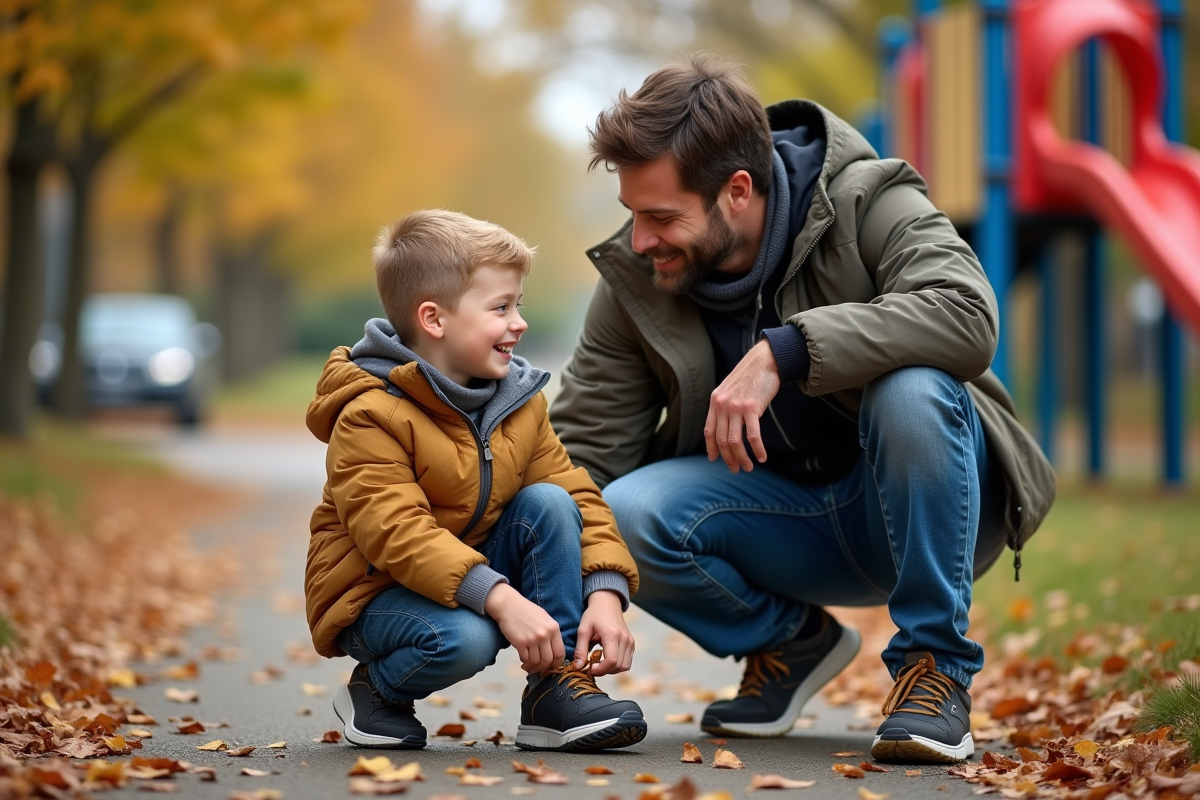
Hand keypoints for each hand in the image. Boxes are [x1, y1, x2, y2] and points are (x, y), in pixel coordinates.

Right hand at [484, 583, 563, 673]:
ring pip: (536, 662)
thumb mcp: (545, 618)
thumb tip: (554, 651)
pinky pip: (525, 659)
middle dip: (543, 668)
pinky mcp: (520, 642)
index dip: (557, 663)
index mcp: (554, 628)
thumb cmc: (526, 611)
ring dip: (532, 667)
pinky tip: (523, 661)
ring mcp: (533, 639)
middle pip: (548, 660)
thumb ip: (551, 633)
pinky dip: (524, 662)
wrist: (508, 605)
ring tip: (529, 666)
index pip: (560, 652)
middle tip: (539, 669)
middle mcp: (545, 635)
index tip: (551, 666)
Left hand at [573, 590, 633, 675]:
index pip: (611, 661)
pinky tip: (607, 658)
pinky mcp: (632, 643)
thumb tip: (578, 666)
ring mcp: (630, 641)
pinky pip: (627, 662)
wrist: (607, 602)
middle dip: (605, 670)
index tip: (590, 669)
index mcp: (612, 635)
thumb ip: (580, 649)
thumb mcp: (583, 630)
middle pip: (618, 666)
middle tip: (593, 666)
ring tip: (600, 662)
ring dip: (612, 669)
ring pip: (624, 666)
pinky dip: (618, 665)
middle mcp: (624, 639)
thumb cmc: (594, 614)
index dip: (601, 670)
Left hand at [704, 339, 780, 471]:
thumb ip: (725, 405)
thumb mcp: (730, 389)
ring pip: (735, 441)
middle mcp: (722, 405)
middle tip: (736, 469)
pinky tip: (762, 457)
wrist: (765, 360)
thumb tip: (727, 424)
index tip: (714, 459)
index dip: (711, 447)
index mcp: (715, 401)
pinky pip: (752, 435)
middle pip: (722, 440)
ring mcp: (736, 407)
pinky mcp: (752, 408)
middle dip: (728, 458)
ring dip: (742, 458)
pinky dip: (757, 450)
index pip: (709, 430)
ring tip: (749, 467)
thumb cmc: (750, 376)